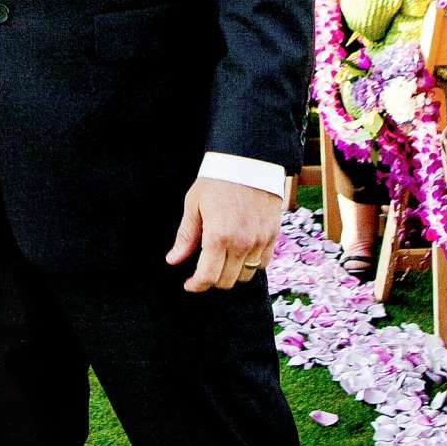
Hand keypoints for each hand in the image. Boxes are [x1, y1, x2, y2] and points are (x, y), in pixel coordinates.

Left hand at [165, 175, 284, 292]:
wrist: (248, 160)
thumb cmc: (217, 180)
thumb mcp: (194, 204)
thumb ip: (186, 236)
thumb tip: (173, 260)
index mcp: (219, 236)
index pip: (208, 277)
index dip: (196, 285)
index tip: (190, 284)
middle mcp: (242, 243)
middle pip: (227, 281)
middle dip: (212, 280)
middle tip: (203, 271)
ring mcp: (260, 240)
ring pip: (246, 275)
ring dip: (232, 274)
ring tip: (222, 261)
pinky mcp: (273, 235)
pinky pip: (263, 263)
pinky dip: (251, 264)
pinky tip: (240, 254)